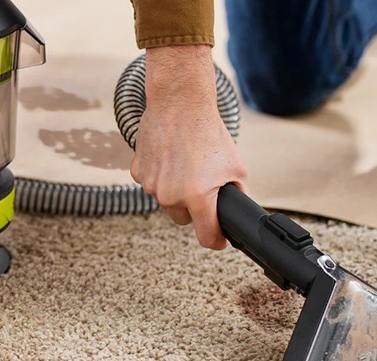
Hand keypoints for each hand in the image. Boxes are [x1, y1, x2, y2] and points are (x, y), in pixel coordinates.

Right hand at [130, 45, 248, 249]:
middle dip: (194, 208)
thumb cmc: (209, 133)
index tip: (220, 237)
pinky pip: (152, 184)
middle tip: (202, 183)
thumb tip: (237, 213)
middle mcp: (171, 195)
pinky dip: (161, 176)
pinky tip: (170, 158)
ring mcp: (151, 185)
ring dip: (176, 190)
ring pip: (166, 201)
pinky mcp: (138, 172)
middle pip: (183, 219)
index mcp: (197, 197)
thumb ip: (238, 195)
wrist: (180, 104)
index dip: (217, 240)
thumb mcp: (237, 166)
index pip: (206, 237)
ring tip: (186, 164)